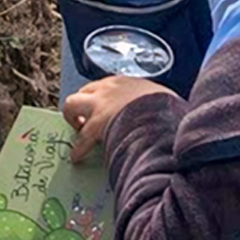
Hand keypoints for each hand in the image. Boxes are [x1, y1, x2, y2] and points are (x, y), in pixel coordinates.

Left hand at [61, 75, 175, 161]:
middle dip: (82, 104)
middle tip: (85, 119)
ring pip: (72, 104)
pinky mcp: (97, 124)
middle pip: (85, 90)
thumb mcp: (162, 97)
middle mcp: (109, 89)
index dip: (101, 97)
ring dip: (73, 117)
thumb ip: (154, 101)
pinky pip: (82, 138)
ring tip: (78, 131)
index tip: (104, 107)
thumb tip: (162, 111)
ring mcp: (100, 105)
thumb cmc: (168, 108)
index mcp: (126, 83)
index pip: (106, 86)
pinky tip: (77, 157)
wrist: (164, 115)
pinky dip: (79, 149)